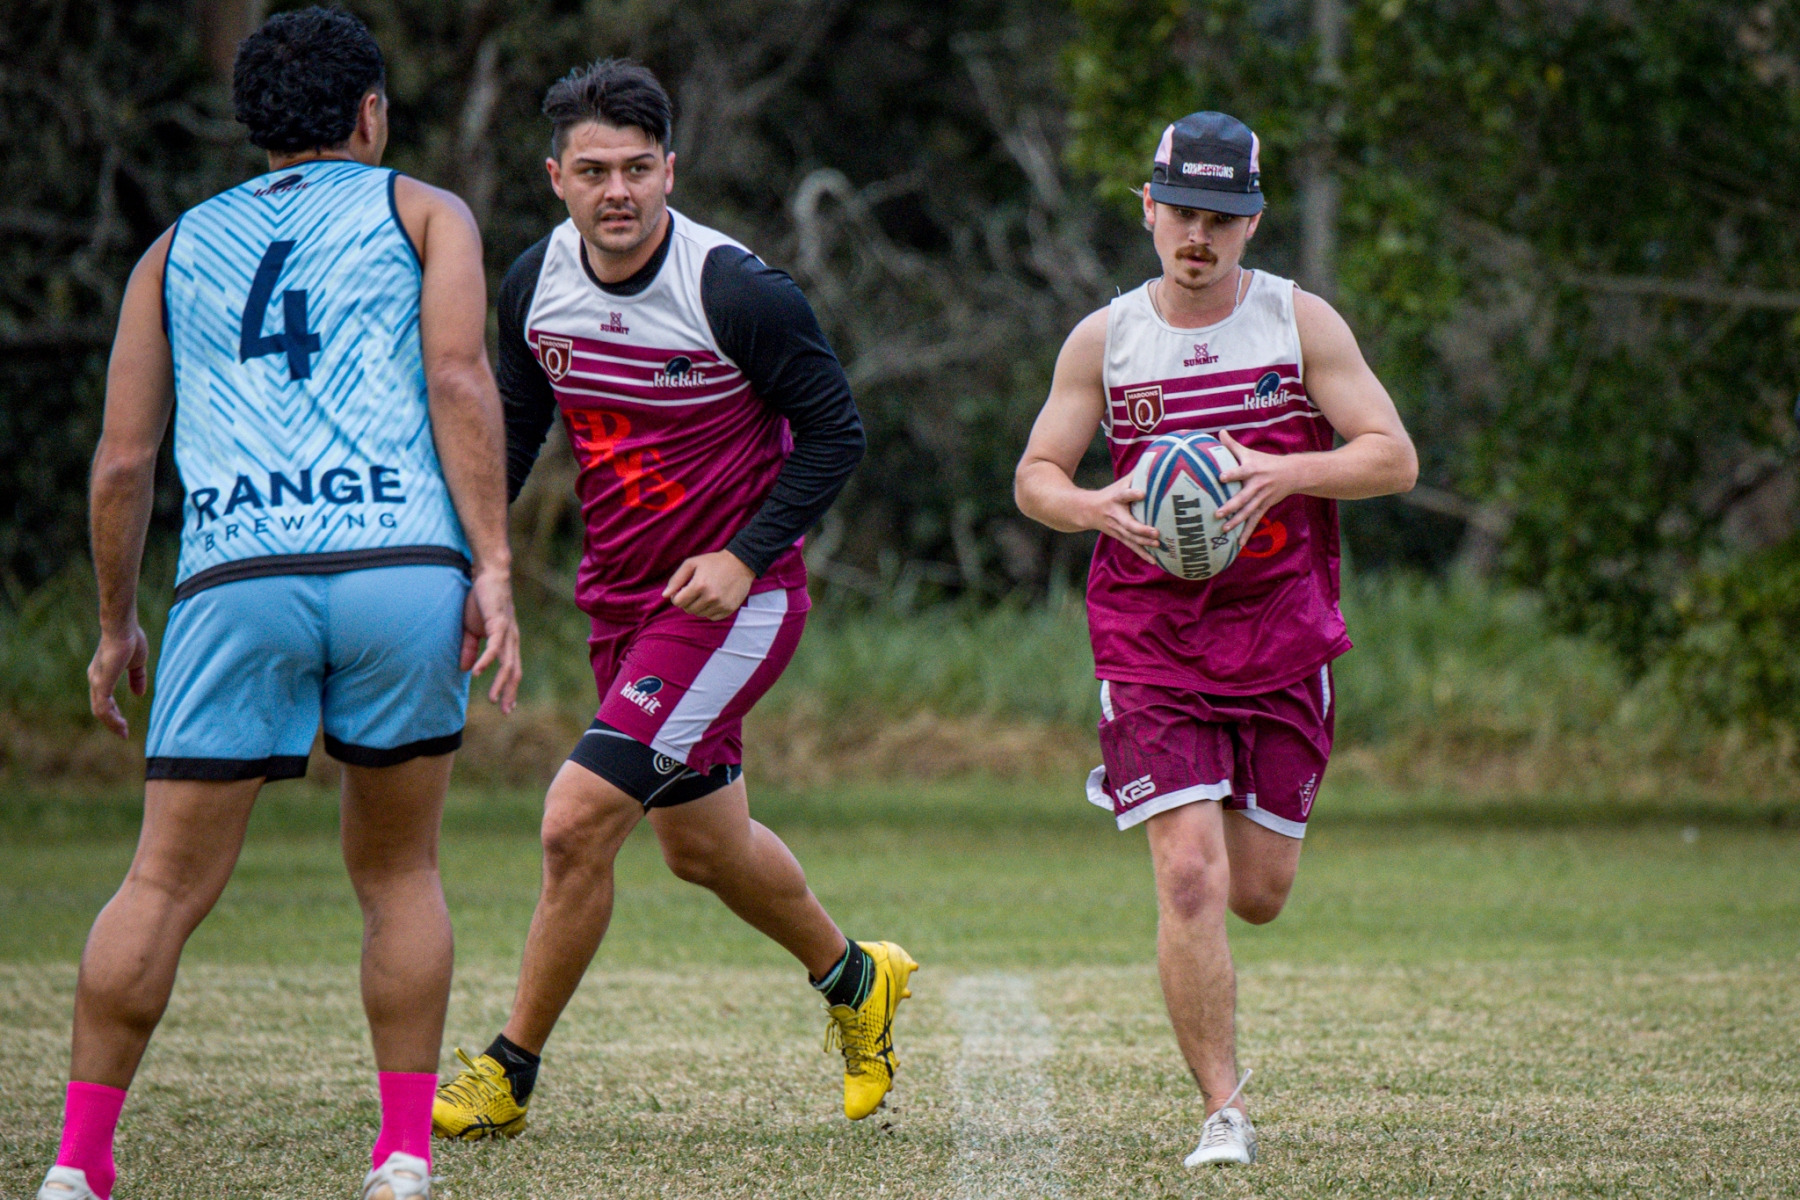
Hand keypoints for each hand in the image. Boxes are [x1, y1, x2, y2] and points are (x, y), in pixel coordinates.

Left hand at [88, 625, 149, 738]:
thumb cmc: (130, 639)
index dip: (114, 712)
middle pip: (100, 708)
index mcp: (102, 674)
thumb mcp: (137, 663)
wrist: (122, 627)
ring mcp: (97, 681)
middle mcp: (95, 679)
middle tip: (123, 733)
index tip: (124, 724)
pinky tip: (120, 724)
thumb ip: (137, 678)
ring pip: (100, 710)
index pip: (104, 699)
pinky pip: (103, 707)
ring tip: (123, 732)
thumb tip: (139, 694)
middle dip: (112, 722)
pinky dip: (111, 718)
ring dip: (112, 723)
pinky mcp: (101, 683)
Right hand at [461, 569, 521, 713]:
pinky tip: (478, 674)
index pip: (512, 670)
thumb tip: (466, 669)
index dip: (510, 688)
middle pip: (514, 671)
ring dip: (501, 683)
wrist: (486, 576)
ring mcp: (507, 632)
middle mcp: (511, 640)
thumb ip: (470, 649)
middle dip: (510, 692)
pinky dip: (487, 662)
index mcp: (507, 642)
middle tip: (506, 711)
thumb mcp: (471, 630)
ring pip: (507, 664)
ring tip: (494, 700)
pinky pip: (494, 647)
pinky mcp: (498, 623)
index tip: (508, 707)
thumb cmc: (480, 601)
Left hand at [663, 550, 755, 620]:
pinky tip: (713, 599)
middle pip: (688, 609)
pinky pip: (711, 617)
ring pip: (699, 614)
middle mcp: (710, 597)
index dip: (677, 596)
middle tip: (694, 591)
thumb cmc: (714, 562)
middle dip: (687, 601)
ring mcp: (720, 605)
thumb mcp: (692, 563)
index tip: (682, 590)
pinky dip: (709, 610)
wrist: (741, 564)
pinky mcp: (729, 609)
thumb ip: (676, 579)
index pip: (678, 602)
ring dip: (698, 606)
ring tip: (704, 594)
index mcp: (699, 585)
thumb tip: (665, 595)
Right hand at [1084, 476, 1162, 566]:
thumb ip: (1137, 474)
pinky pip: (1132, 547)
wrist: (1086, 511)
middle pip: (1128, 524)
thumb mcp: (1120, 482)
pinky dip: (1143, 554)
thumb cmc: (1110, 494)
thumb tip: (1158, 459)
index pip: (1123, 495)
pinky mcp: (1120, 537)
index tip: (1142, 493)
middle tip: (1155, 532)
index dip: (1132, 494)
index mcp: (1115, 499)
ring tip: (1158, 544)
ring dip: (1144, 543)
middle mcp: (1115, 515)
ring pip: (1131, 538)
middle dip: (1141, 529)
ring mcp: (1117, 529)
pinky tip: (1154, 561)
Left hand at [1216, 430, 1300, 535]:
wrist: (1293, 473)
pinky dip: (1247, 532)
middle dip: (1231, 506)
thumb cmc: (1265, 461)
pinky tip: (1239, 543)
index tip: (1220, 477)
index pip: (1241, 471)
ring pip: (1249, 511)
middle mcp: (1258, 484)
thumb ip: (1232, 445)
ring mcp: (1262, 497)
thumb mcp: (1250, 452)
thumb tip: (1219, 431)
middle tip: (1217, 513)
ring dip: (1237, 521)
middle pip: (1243, 497)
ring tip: (1224, 529)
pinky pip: (1255, 520)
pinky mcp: (1265, 506)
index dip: (1231, 474)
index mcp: (1253, 469)